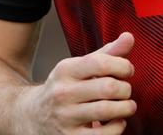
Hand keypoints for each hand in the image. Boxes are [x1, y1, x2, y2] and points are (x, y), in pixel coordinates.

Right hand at [20, 31, 136, 133]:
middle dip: (126, 89)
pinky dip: (118, 128)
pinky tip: (116, 122)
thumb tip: (129, 37)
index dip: (123, 66)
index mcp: (65, 70)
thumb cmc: (65, 88)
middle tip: (125, 91)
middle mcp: (63, 93)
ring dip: (126, 108)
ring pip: (107, 111)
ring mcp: (65, 117)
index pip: (101, 62)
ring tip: (126, 106)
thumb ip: (107, 53)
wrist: (32, 116)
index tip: (127, 71)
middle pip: (108, 87)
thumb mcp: (80, 67)